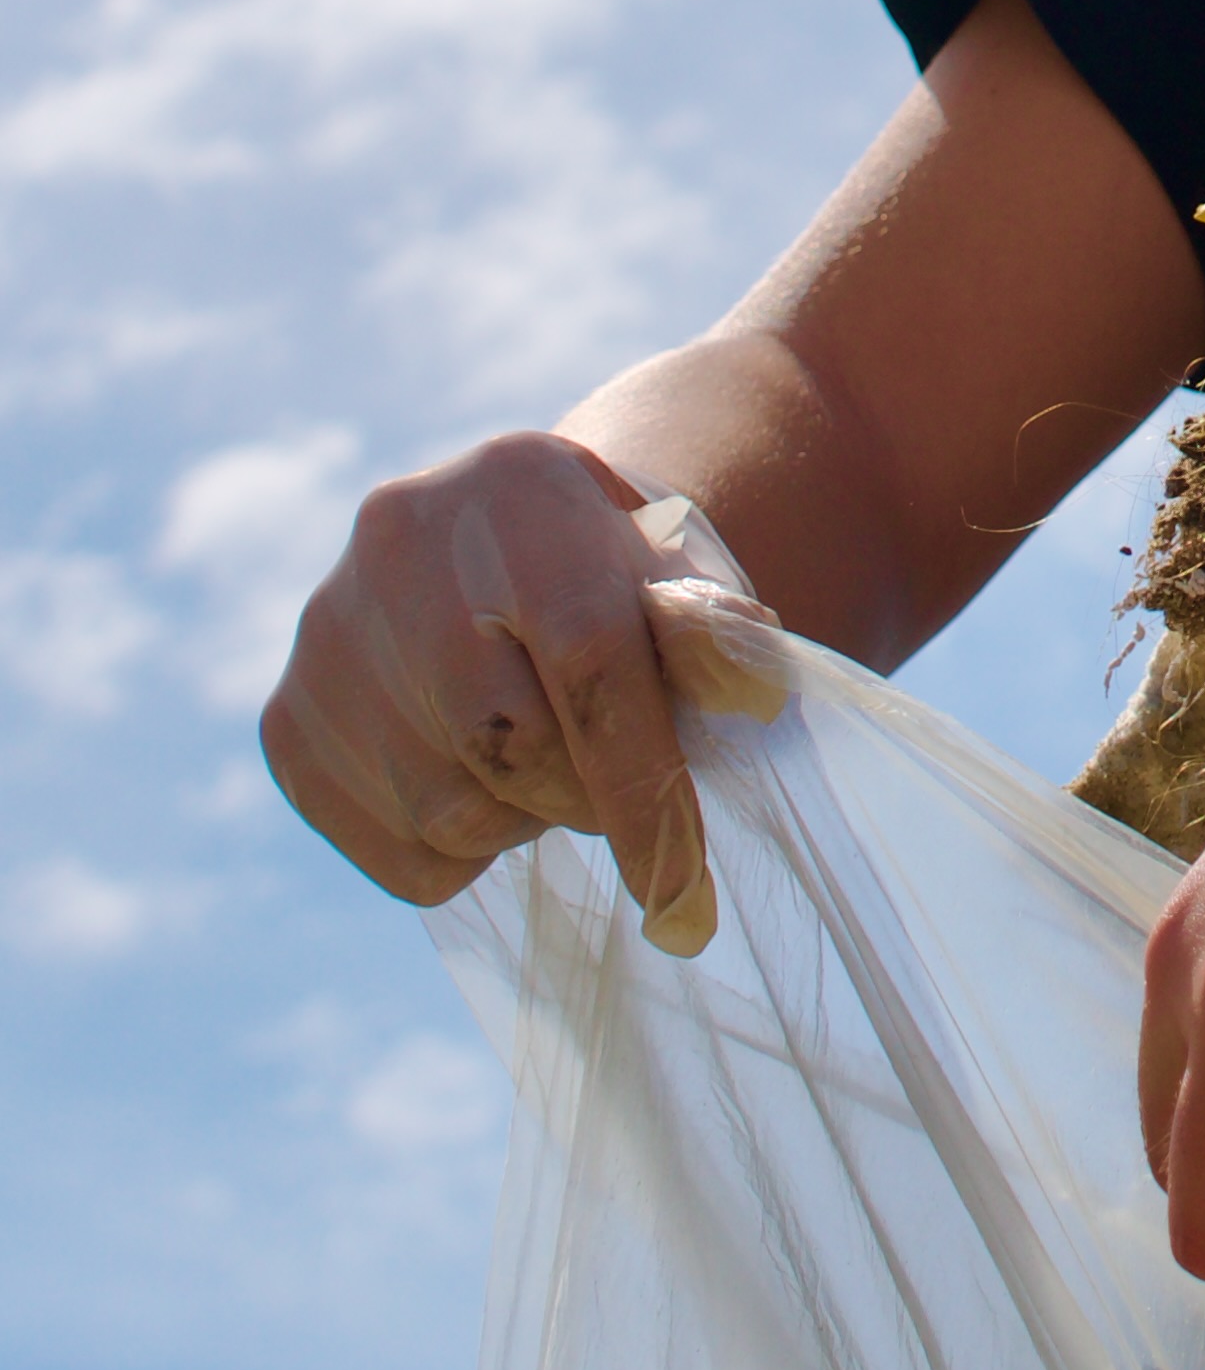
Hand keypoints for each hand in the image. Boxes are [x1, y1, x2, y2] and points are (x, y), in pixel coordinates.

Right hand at [261, 429, 775, 948]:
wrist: (512, 563)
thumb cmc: (627, 587)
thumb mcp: (690, 583)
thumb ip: (718, 635)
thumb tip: (754, 690)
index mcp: (522, 482)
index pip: (588, 657)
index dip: (643, 784)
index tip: (683, 888)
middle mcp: (400, 538)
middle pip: (511, 743)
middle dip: (587, 797)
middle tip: (615, 784)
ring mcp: (326, 630)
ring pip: (449, 811)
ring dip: (524, 821)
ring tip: (541, 761)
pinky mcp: (287, 722)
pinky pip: (395, 852)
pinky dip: (458, 854)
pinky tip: (480, 782)